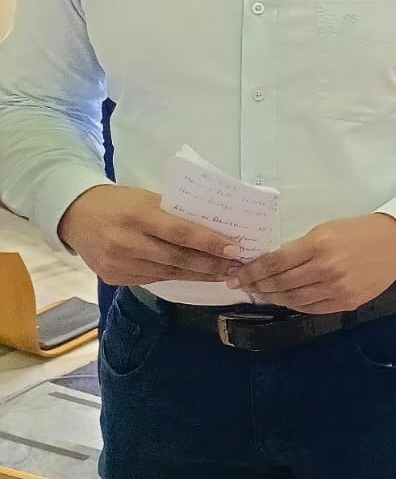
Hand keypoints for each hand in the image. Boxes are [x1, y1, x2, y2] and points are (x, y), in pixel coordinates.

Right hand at [58, 185, 239, 285]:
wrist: (75, 214)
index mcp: (138, 215)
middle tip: (237, 267)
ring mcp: (118, 263)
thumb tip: (212, 228)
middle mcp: (127, 242)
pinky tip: (194, 277)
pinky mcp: (113, 278)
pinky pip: (152, 280)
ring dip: (198, 275)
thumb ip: (174, 214)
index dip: (209, 243)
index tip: (234, 249)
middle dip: (211, 265)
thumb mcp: (147, 198)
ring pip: (167, 273)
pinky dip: (175, 278)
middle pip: (177, 258)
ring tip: (222, 274)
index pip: (181, 232)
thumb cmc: (119, 201)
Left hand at [228, 213, 395, 312]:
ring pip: (293, 299)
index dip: (251, 271)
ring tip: (262, 293)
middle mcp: (326, 269)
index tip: (236, 275)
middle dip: (257, 285)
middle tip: (242, 285)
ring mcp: (337, 289)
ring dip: (272, 297)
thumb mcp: (326, 229)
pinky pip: (311, 308)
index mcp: (319, 245)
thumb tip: (271, 265)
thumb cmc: (360, 230)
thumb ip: (300, 248)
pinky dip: (294, 305)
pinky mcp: (346, 302)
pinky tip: (285, 299)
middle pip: (280, 283)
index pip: (275, 263)